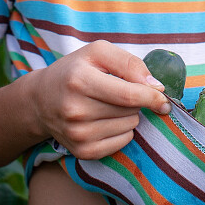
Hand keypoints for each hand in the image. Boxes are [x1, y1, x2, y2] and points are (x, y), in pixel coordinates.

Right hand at [28, 40, 171, 159]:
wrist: (40, 100)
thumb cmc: (74, 71)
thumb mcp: (97, 52)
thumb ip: (129, 62)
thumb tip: (155, 86)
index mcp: (80, 80)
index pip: (129, 94)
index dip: (153, 96)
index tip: (163, 95)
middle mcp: (76, 110)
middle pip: (131, 110)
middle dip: (136, 100)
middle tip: (120, 92)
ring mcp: (77, 134)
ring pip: (129, 126)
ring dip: (128, 115)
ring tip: (108, 105)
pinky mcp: (81, 151)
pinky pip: (122, 142)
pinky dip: (122, 131)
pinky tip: (106, 120)